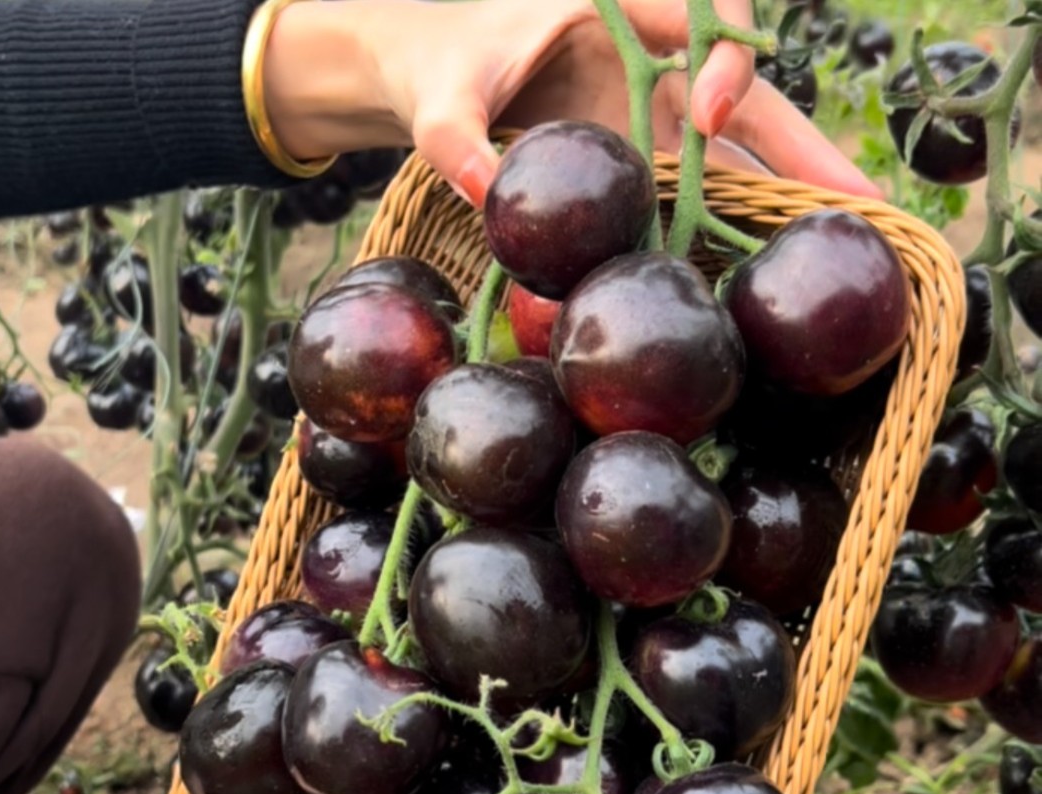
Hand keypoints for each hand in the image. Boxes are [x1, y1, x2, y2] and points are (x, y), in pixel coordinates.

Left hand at [264, 0, 880, 205]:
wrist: (431, 78)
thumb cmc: (436, 67)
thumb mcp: (438, 98)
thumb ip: (455, 139)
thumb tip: (487, 196)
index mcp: (617, 14)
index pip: (701, 17)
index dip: (722, 58)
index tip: (705, 107)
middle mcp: (652, 67)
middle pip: (749, 100)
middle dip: (804, 151)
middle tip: (862, 205)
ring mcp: (653, 119)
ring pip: (738, 154)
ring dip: (787, 199)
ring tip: (846, 245)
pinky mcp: (642, 164)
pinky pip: (698, 190)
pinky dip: (734, 225)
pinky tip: (766, 268)